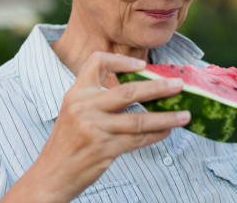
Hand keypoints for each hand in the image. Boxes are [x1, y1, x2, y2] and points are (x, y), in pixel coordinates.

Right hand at [30, 51, 189, 201]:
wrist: (51, 175)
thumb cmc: (67, 143)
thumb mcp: (74, 112)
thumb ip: (97, 100)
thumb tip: (139, 91)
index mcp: (76, 93)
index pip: (96, 62)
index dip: (121, 60)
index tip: (142, 66)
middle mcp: (83, 107)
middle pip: (127, 91)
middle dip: (157, 88)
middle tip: (179, 86)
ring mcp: (94, 128)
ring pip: (138, 119)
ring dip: (165, 117)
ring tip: (185, 115)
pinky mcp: (103, 149)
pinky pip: (137, 139)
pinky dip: (155, 134)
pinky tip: (167, 131)